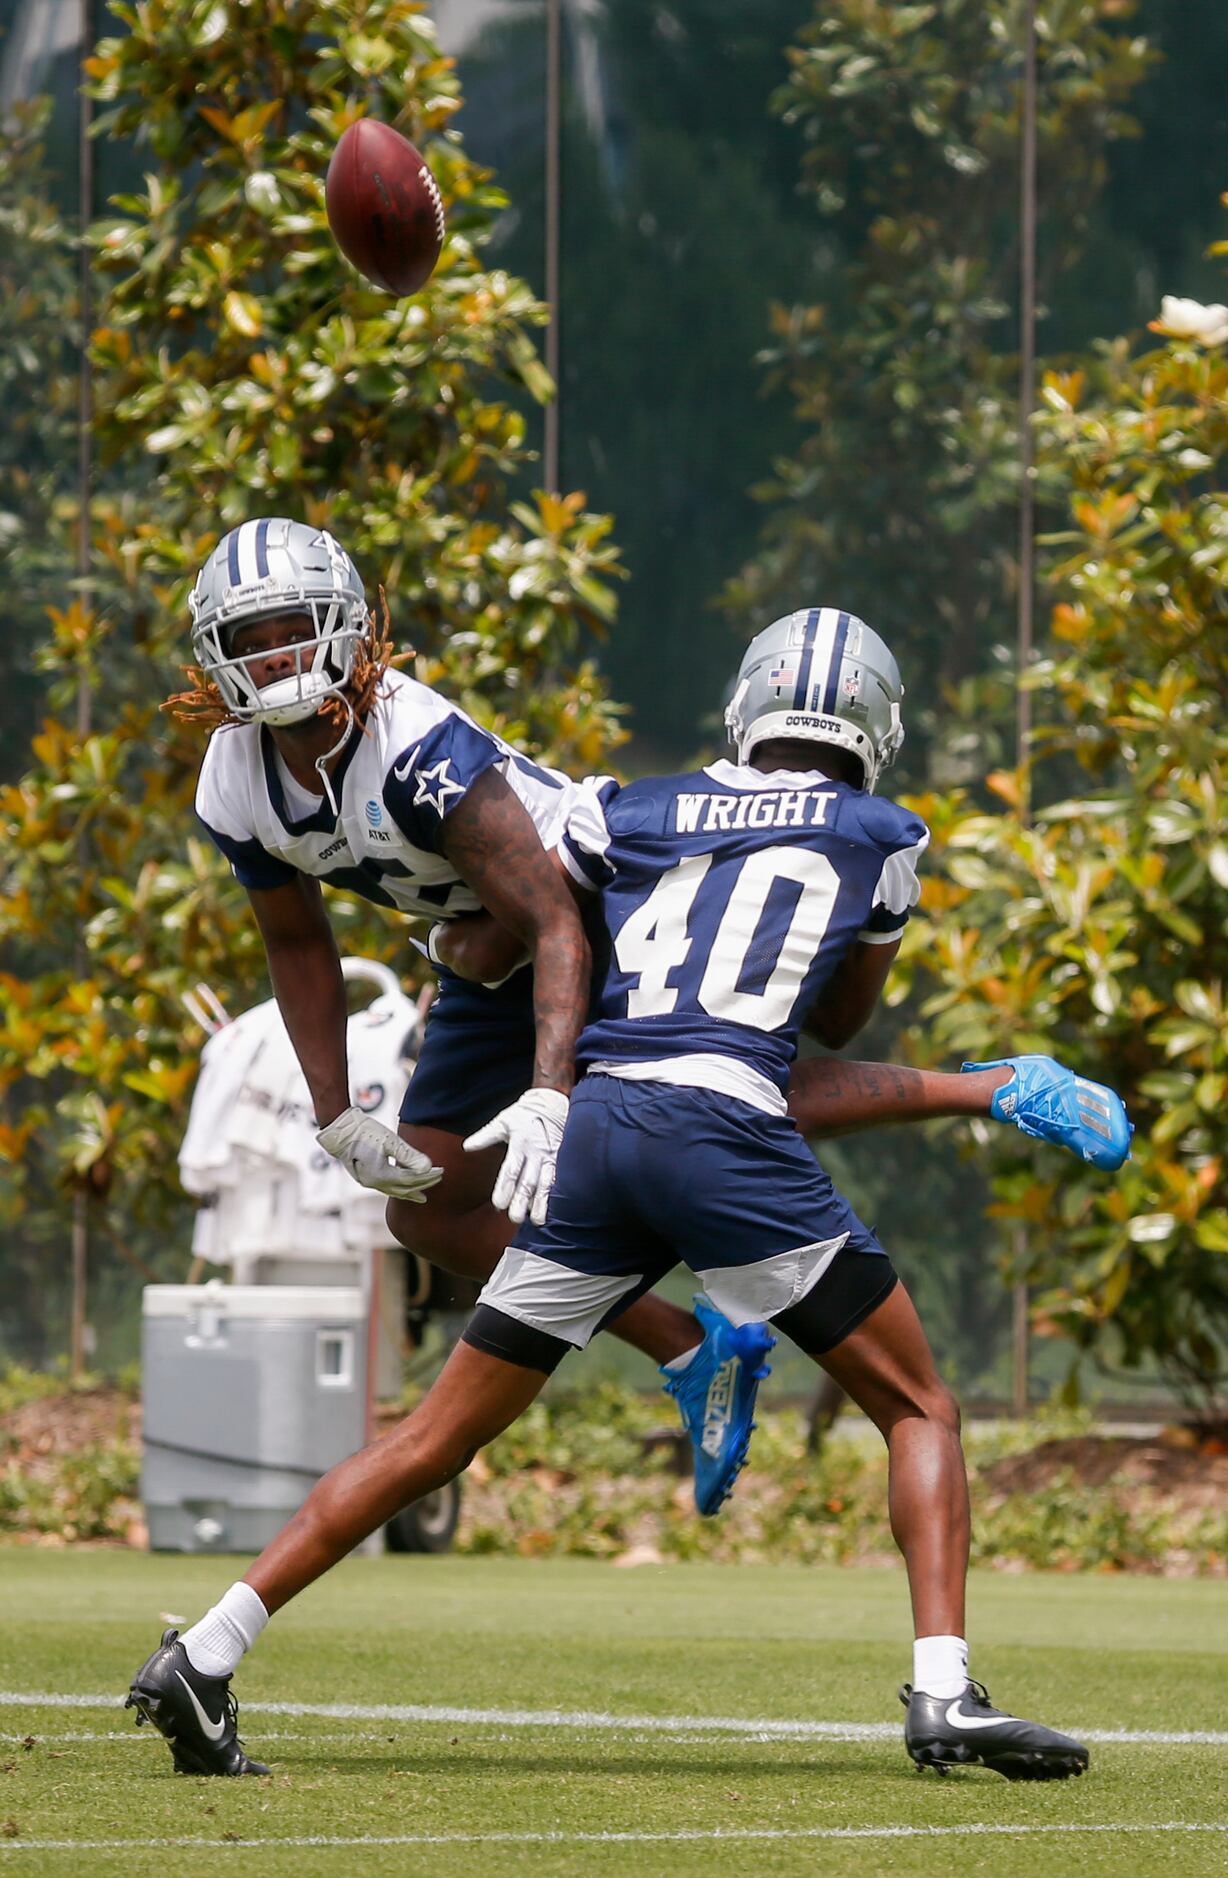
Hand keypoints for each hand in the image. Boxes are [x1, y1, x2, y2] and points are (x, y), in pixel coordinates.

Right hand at [316, 1106, 442, 1201]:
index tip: (442, 1170)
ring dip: (410, 1191)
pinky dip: (398, 1188)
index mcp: (381, 1175)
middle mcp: (374, 1183)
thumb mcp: (389, 1141)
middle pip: (404, 1188)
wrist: (338, 1131)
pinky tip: (402, 1187)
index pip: (412, 1179)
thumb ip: (408, 1155)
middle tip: (439, 1180)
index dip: (428, 1176)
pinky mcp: (365, 1177)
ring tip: (422, 1196)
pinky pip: (386, 1187)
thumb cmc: (364, 1132)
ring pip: (394, 1191)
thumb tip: (428, 1167)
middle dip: (423, 1185)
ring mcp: (368, 1182)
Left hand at [463, 1087, 568, 1225]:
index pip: (511, 1171)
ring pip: (546, 1184)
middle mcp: (536, 1154)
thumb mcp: (503, 1121)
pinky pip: (558, 1179)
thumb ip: (485, 1136)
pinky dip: (555, 1194)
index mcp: (520, 1145)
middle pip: (528, 1182)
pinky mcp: (561, 1160)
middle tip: (515, 1218)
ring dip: (541, 1203)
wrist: (553, 1102)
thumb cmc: (524, 1113)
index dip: (505, 1188)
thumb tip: (466, 1147)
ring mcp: (550, 1158)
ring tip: (538, 1221)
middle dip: (522, 1201)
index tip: (499, 1205)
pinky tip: (553, 1208)